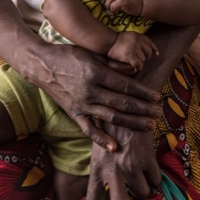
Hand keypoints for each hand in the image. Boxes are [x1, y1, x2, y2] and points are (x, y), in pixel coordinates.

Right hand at [36, 43, 161, 150]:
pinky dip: (101, 139)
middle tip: (158, 113)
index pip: (125, 85)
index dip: (143, 92)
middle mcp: (90, 91)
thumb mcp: (91, 53)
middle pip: (122, 103)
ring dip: (132, 123)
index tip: (156, 97)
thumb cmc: (68, 55)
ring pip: (111, 117)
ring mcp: (81, 104)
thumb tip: (135, 69)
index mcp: (95, 73)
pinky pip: (89, 129)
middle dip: (143, 109)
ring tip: (148, 126)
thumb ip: (112, 63)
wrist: (42, 65)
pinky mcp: (74, 113)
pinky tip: (115, 146)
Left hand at [86, 124, 160, 199]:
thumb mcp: (98, 150)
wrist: (125, 107)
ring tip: (143, 181)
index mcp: (96, 169)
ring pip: (143, 193)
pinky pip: (155, 180)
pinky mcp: (146, 159)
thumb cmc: (109, 128)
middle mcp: (112, 171)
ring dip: (145, 191)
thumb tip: (106, 194)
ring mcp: (130, 166)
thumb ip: (101, 171)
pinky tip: (151, 169)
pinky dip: (155, 179)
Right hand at [107, 31, 157, 70]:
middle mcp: (137, 41)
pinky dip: (138, 67)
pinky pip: (138, 64)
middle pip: (148, 52)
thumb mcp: (129, 35)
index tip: (156, 54)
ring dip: (140, 62)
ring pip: (143, 59)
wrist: (108, 42)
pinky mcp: (130, 55)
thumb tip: (146, 49)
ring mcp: (134, 48)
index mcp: (137, 35)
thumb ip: (137, 39)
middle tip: (141, 59)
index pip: (149, 42)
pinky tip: (136, 68)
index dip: (154, 49)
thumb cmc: (117, 40)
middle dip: (146, 57)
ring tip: (135, 62)